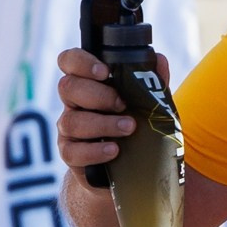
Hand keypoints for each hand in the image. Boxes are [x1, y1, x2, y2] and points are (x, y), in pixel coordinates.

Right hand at [55, 45, 167, 175]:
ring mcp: (69, 129)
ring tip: (129, 128)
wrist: (127, 167)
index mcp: (87, 83)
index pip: (69, 61)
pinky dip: (95, 151)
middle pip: (68, 88)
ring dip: (102, 124)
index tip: (105, 71)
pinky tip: (114, 150)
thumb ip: (150, 81)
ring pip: (71, 121)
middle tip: (123, 104)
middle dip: (98, 95)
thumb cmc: (134, 125)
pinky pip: (73, 152)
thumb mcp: (145, 102)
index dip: (81, 62)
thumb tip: (159, 60)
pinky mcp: (70, 154)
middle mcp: (73, 103)